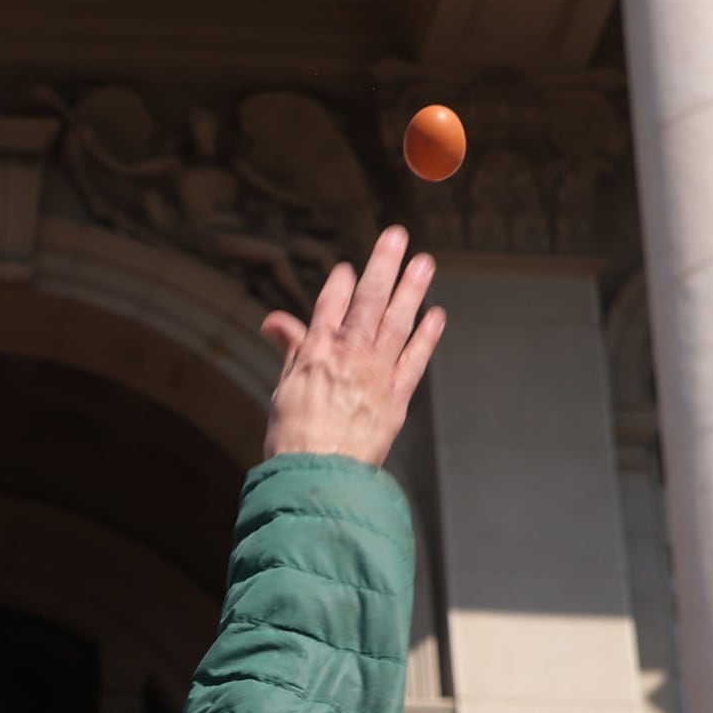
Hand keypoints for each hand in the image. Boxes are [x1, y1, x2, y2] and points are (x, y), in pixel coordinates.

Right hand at [258, 225, 446, 467]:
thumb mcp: (283, 389)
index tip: (348, 268)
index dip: (340, 284)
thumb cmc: (293, 439)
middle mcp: (348, 355)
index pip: (330, 305)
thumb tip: (275, 322)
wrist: (317, 476)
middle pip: (369, 300)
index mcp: (315, 351)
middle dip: (383, 265)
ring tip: (424, 262)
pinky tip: (437, 314)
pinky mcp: (397, 398)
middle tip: (397, 235)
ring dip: (412, 289)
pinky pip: (415, 359)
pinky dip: (427, 336)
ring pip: (397, 321)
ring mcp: (376, 374)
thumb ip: (291, 350)